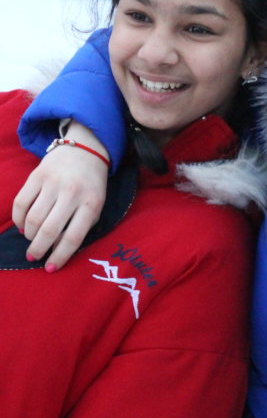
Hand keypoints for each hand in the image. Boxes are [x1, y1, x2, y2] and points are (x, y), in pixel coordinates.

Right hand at [12, 123, 108, 269]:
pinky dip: (18, 219)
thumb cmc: (91, 185)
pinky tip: (22, 225)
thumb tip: (57, 249)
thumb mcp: (96, 205)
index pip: (73, 237)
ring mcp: (53, 183)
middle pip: (50, 230)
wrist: (85, 149)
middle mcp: (72, 193)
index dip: (60, 256)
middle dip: (38, 249)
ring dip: (28, 235)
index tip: (50, 269)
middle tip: (33, 257)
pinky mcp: (37, 175)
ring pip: (33, 218)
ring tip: (30, 239)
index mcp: (91, 203)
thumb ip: (81, 226)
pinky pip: (21, 203)